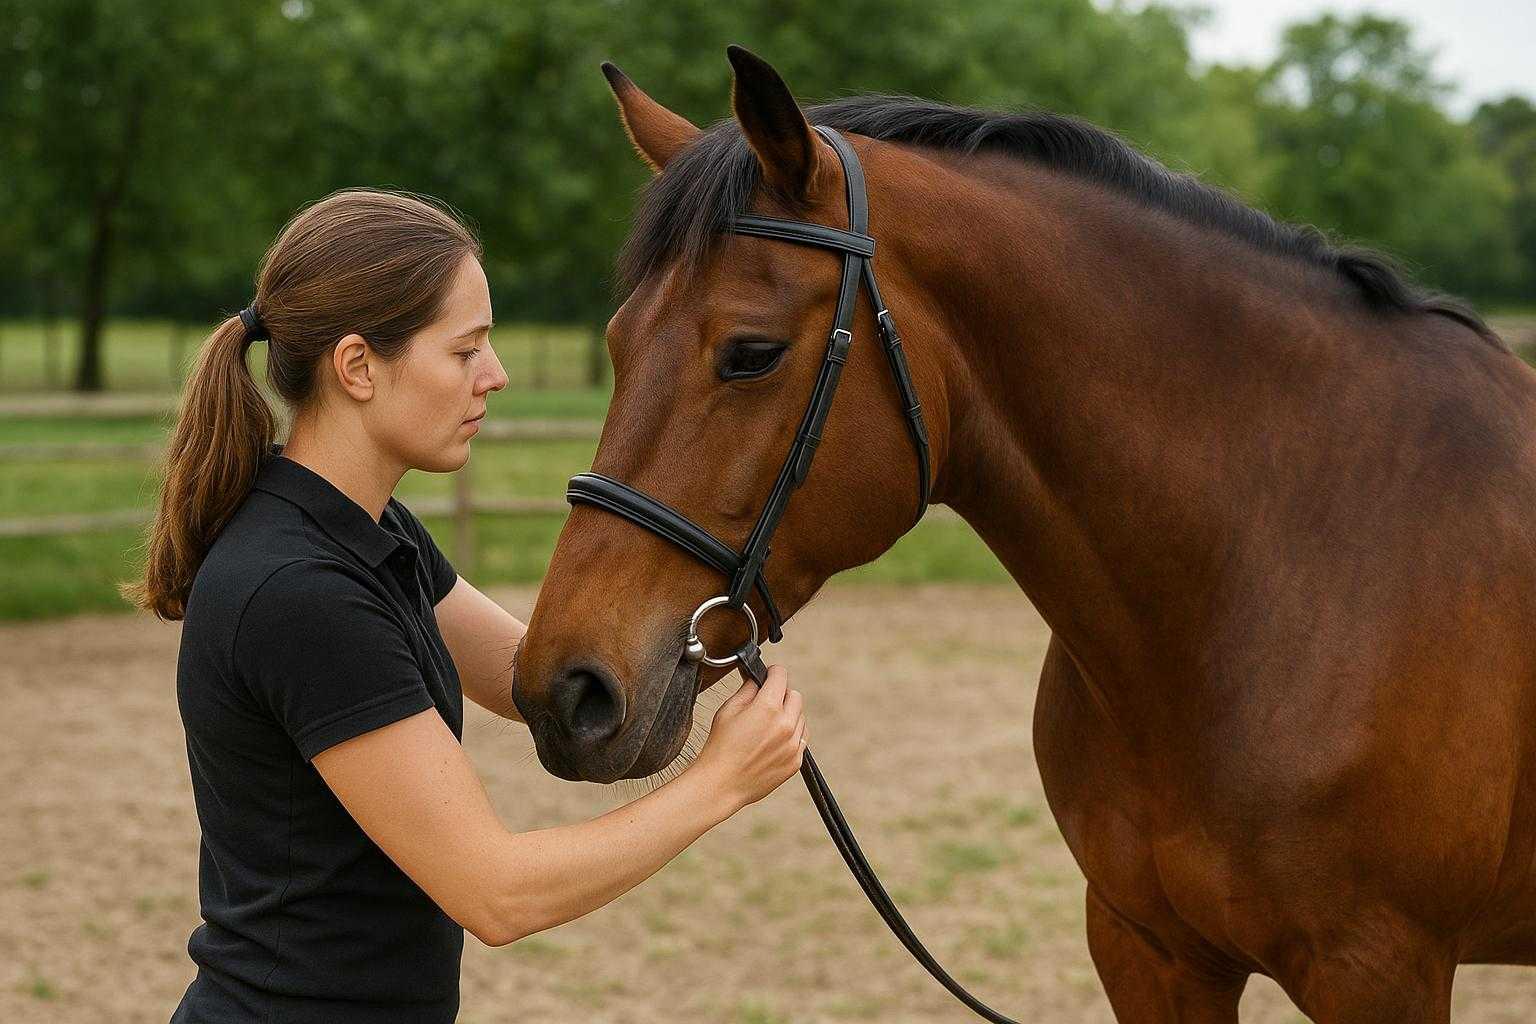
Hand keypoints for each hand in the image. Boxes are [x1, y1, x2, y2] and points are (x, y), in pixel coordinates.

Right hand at [694, 664, 805, 812]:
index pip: (781, 676)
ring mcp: (793, 744)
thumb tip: (758, 679)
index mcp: (768, 707)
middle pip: (795, 695)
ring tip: (768, 725)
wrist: (722, 783)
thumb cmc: (721, 747)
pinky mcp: (795, 761)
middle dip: (781, 694)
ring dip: (789, 715)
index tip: (770, 675)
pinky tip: (773, 740)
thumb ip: (748, 689)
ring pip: (801, 717)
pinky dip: (792, 735)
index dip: (773, 672)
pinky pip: (802, 739)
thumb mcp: (728, 709)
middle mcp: (785, 725)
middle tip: (767, 701)